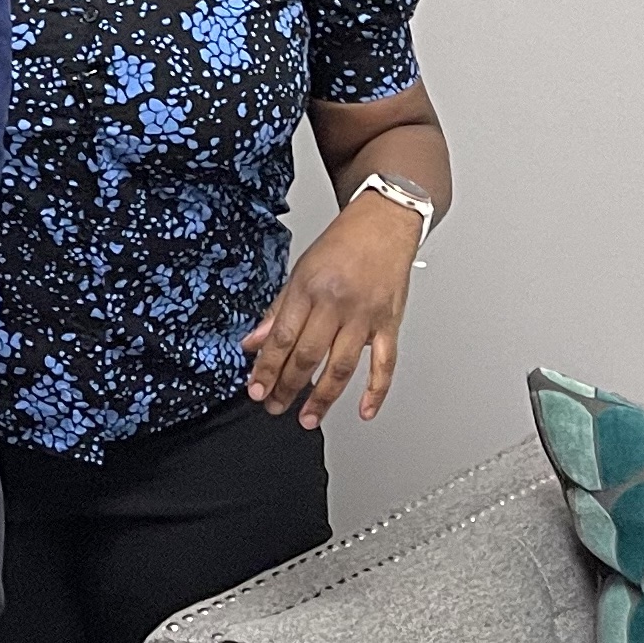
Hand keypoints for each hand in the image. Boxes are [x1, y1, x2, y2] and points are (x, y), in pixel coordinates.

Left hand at [242, 192, 415, 428]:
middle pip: (309, 355)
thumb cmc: (341, 245)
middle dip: (289, 386)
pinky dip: (377, 391)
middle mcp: (337, 304)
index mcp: (309, 290)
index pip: (282, 338)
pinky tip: (365, 410)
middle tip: (275, 407)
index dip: (266, 368)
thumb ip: (277, 311)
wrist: (383, 224)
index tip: (256, 390)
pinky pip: (385, 363)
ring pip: (342, 366)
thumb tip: (253, 342)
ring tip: (308, 418)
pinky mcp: (390, 324)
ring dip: (323, 397)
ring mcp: (366, 317)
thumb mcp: (299, 272)